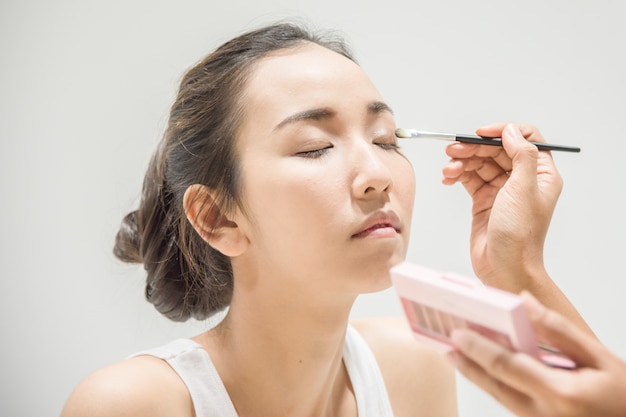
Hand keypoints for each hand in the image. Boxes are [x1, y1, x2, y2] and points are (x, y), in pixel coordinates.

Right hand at [442, 123, 562, 289]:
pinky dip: (457, 175)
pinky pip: (469, 179)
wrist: (504, 267)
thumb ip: (521, 155)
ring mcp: (501, 190)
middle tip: (454, 149)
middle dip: (475, 147)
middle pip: (497, 150)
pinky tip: (448, 178)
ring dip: (463, 161)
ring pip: (480, 163)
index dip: (503, 131)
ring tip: (449, 168)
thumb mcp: (524, 189)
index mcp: (541, 174)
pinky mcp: (483, 201)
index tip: (482, 133)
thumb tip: (511, 131)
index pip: (525, 139)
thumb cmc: (520, 234)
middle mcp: (522, 179)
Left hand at [449, 292, 625, 416]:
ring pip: (498, 397)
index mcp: (561, 393)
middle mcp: (545, 414)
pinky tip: (484, 370)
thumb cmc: (623, 394)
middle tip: (446, 342)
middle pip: (493, 386)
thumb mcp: (599, 357)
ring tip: (455, 353)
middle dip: (467, 363)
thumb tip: (525, 301)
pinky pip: (510, 403)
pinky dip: (493, 385)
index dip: (479, 349)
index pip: (506, 367)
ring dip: (475, 375)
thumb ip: (559, 329)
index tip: (458, 332)